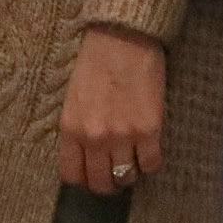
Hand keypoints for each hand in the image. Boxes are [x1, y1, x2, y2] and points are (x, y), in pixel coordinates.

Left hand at [60, 26, 165, 195]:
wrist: (121, 39)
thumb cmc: (94, 64)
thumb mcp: (73, 98)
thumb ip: (78, 129)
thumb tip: (85, 156)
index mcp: (71, 127)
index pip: (72, 174)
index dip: (83, 179)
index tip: (91, 174)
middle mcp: (94, 136)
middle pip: (101, 183)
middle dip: (107, 181)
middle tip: (113, 169)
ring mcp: (122, 135)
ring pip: (126, 177)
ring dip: (129, 171)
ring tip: (130, 156)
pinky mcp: (149, 130)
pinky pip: (151, 164)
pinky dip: (150, 160)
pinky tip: (146, 145)